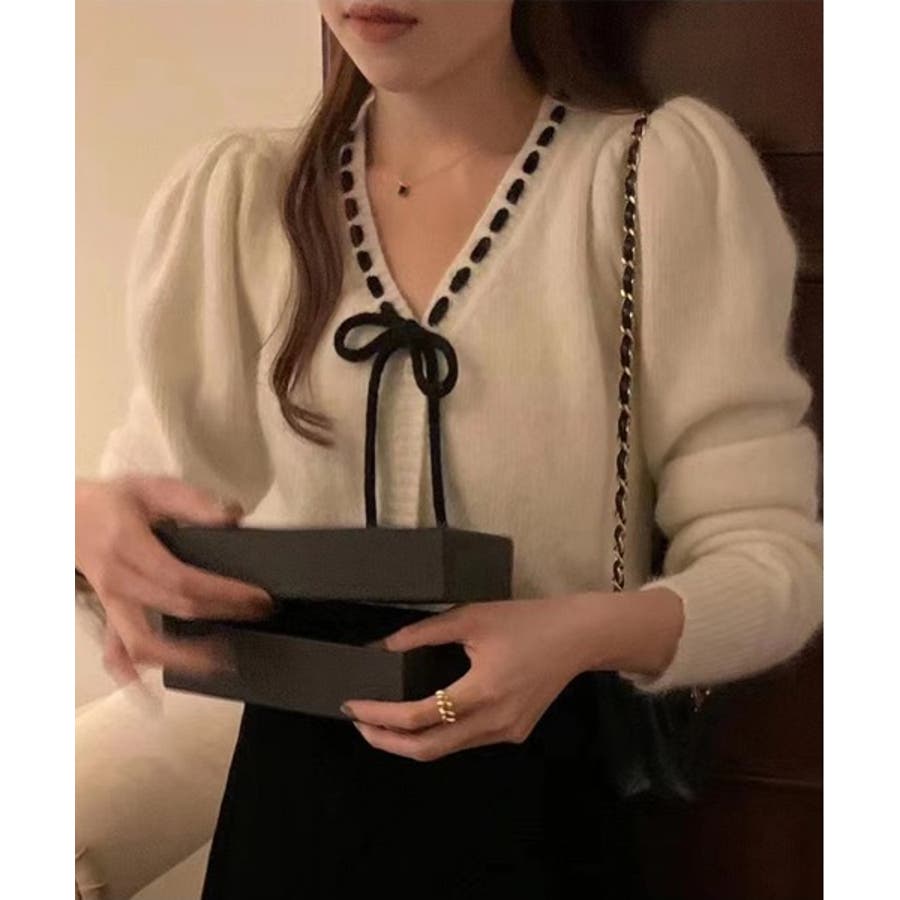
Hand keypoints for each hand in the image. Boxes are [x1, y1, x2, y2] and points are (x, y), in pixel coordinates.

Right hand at [75, 475, 272, 684]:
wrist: (61, 515)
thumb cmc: (111, 501)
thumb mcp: (150, 488)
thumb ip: (191, 501)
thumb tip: (231, 517)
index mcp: (130, 548)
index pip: (182, 579)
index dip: (222, 593)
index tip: (256, 597)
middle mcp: (119, 580)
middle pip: (174, 609)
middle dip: (222, 614)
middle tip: (259, 613)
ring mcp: (112, 602)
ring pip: (141, 642)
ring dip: (182, 658)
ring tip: (221, 661)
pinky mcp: (110, 613)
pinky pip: (114, 649)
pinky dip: (130, 673)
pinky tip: (148, 693)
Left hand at [340, 596, 596, 761]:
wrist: (578, 637)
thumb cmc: (526, 621)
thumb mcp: (472, 617)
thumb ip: (424, 632)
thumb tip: (385, 645)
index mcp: (482, 691)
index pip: (418, 716)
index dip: (379, 714)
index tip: (352, 705)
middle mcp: (494, 721)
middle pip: (427, 749)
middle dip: (385, 741)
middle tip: (358, 724)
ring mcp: (506, 732)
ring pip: (447, 750)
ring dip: (410, 741)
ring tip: (382, 722)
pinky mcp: (514, 733)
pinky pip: (466, 742)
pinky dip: (438, 736)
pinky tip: (422, 719)